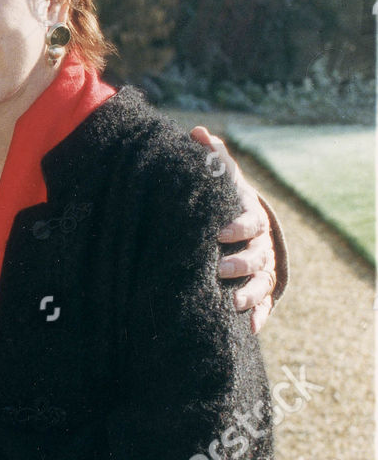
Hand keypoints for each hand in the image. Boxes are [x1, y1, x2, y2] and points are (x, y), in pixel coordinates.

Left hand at [191, 126, 276, 333]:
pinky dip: (259, 316)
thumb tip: (196, 132)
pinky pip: (264, 305)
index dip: (238, 226)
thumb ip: (211, 158)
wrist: (242, 227)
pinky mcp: (260, 290)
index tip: (219, 232)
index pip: (250, 221)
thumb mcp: (220, 180)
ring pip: (261, 283)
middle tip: (218, 269)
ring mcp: (262, 269)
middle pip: (257, 256)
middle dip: (240, 264)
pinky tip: (249, 327)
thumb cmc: (225, 202)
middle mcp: (261, 245)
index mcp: (251, 218)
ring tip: (231, 302)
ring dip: (248, 293)